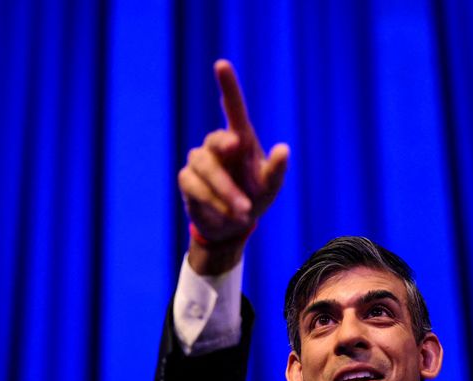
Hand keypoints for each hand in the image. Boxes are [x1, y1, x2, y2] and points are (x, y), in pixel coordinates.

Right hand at [179, 60, 288, 247]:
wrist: (233, 225)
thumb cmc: (256, 196)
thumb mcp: (271, 186)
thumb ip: (277, 169)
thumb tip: (284, 148)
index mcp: (241, 139)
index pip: (233, 108)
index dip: (227, 86)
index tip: (221, 64)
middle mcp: (218, 145)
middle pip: (217, 140)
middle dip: (225, 147)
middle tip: (236, 147)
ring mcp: (199, 161)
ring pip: (205, 166)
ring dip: (226, 190)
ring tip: (244, 210)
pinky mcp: (187, 180)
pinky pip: (196, 187)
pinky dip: (214, 202)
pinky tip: (230, 215)